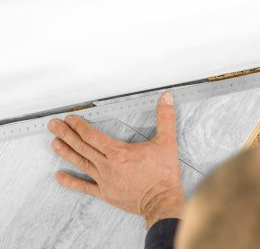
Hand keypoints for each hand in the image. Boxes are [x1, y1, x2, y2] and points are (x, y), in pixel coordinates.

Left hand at [47, 93, 183, 227]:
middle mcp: (108, 166)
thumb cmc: (163, 173)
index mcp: (119, 152)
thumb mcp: (167, 142)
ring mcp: (105, 180)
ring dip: (66, 152)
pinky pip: (85, 187)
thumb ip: (165, 118)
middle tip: (53, 125)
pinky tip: (59, 176)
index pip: (93, 136)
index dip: (80, 126)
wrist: (162, 201)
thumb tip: (166, 98)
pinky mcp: (106, 193)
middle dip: (66, 134)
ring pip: (81, 163)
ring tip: (54, 143)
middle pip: (82, 147)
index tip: (70, 119)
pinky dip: (71, 181)